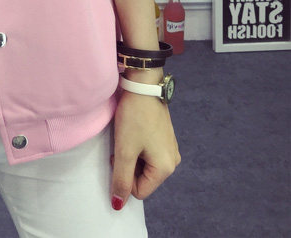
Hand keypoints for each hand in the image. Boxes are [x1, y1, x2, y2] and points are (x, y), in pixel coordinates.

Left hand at [109, 90, 181, 208]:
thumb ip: (121, 179)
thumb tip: (118, 205)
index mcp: (165, 169)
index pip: (139, 190)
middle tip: (121, 144)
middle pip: (143, 178)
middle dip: (128, 165)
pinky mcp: (165, 137)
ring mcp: (170, 148)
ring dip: (131, 155)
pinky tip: (133, 130)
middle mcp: (173, 161)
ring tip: (127, 136)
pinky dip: (137, 146)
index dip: (124, 176)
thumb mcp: (124, 150)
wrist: (143, 86)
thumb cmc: (134, 118)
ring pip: (144, 164)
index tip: (119, 155)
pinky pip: (148, 152)